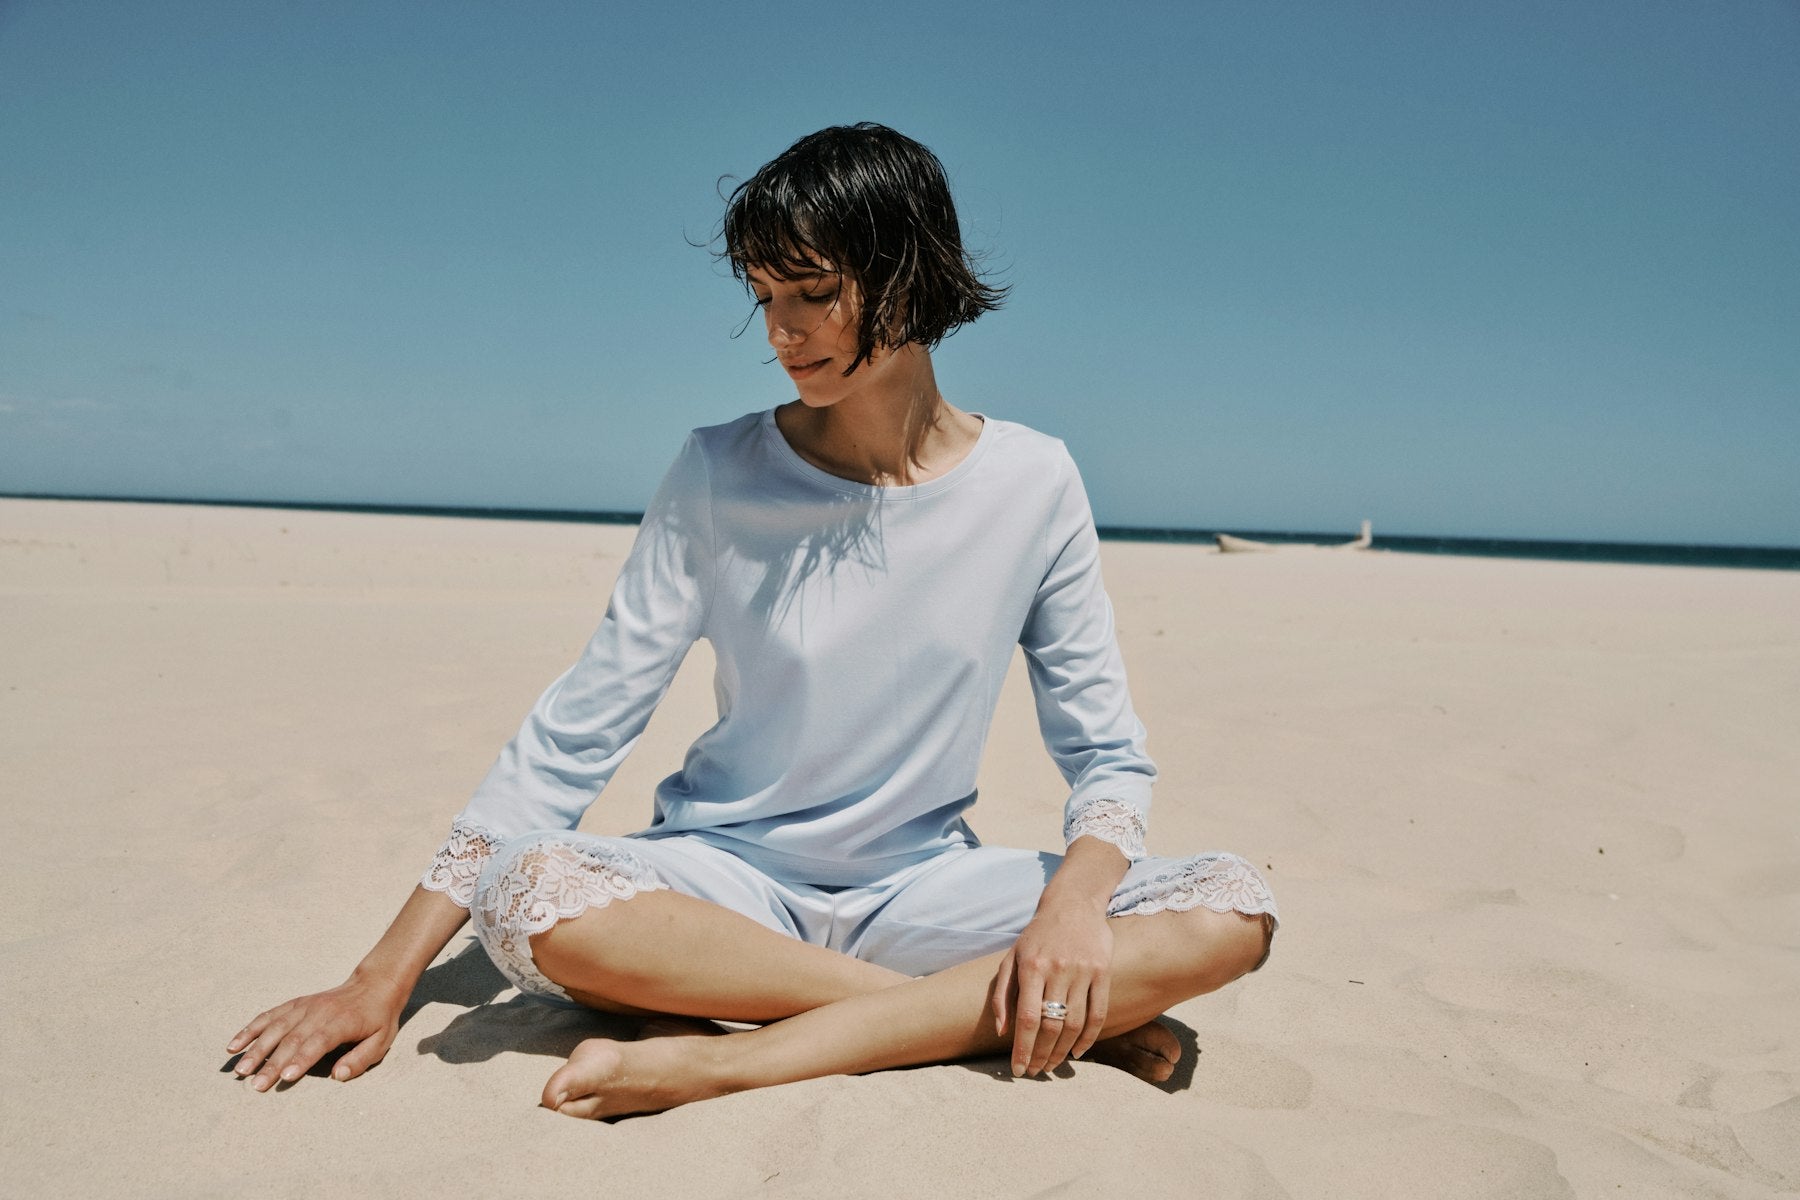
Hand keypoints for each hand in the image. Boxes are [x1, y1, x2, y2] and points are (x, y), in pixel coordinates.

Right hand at [226, 971, 407, 1091]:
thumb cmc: (378, 1019)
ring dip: (256, 1049)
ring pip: (275, 1027)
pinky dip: (250, 1029)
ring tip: (240, 1070)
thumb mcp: (381, 1041)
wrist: (374, 984)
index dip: (301, 1059)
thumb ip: (360, 1059)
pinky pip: (268, 1016)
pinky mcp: (295, 1004)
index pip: (318, 1042)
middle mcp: (319, 1012)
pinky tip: (234, 1045)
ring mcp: (304, 1006)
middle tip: (255, 1085)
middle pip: (292, 1039)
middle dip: (272, 1063)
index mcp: (342, 1022)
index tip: (284, 1077)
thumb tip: (337, 1076)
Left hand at [989, 902, 1113, 1077]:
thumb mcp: (1011, 957)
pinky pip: (1098, 1013)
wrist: (1072, 904)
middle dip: (1041, 1055)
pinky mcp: (1103, 972)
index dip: (1023, 1049)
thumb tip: (1002, 1032)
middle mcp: (1057, 970)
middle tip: (1035, 1071)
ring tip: (1052, 1065)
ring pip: (1074, 1024)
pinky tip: (1077, 1052)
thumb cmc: (1037, 936)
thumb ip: (1002, 994)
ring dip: (1062, 1051)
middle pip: (1051, 1026)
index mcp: (1031, 967)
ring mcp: (1083, 971)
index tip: (1018, 1070)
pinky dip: (1089, 1038)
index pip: (1028, 1018)